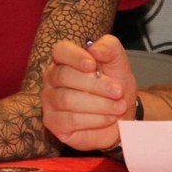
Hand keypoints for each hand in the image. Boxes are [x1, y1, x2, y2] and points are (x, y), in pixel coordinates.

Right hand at [41, 35, 136, 150]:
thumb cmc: (115, 86)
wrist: (122, 115)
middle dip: (95, 85)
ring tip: (118, 107)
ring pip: (67, 100)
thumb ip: (109, 48)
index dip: (75, 57)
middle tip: (118, 91)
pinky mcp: (52, 122)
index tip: (93, 65)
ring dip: (99, 104)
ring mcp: (49, 101)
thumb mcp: (118, 63)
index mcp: (64, 59)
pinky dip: (94, 119)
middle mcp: (52, 78)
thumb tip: (94, 50)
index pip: (60, 51)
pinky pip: (70, 119)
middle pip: (64, 76)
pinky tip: (108, 118)